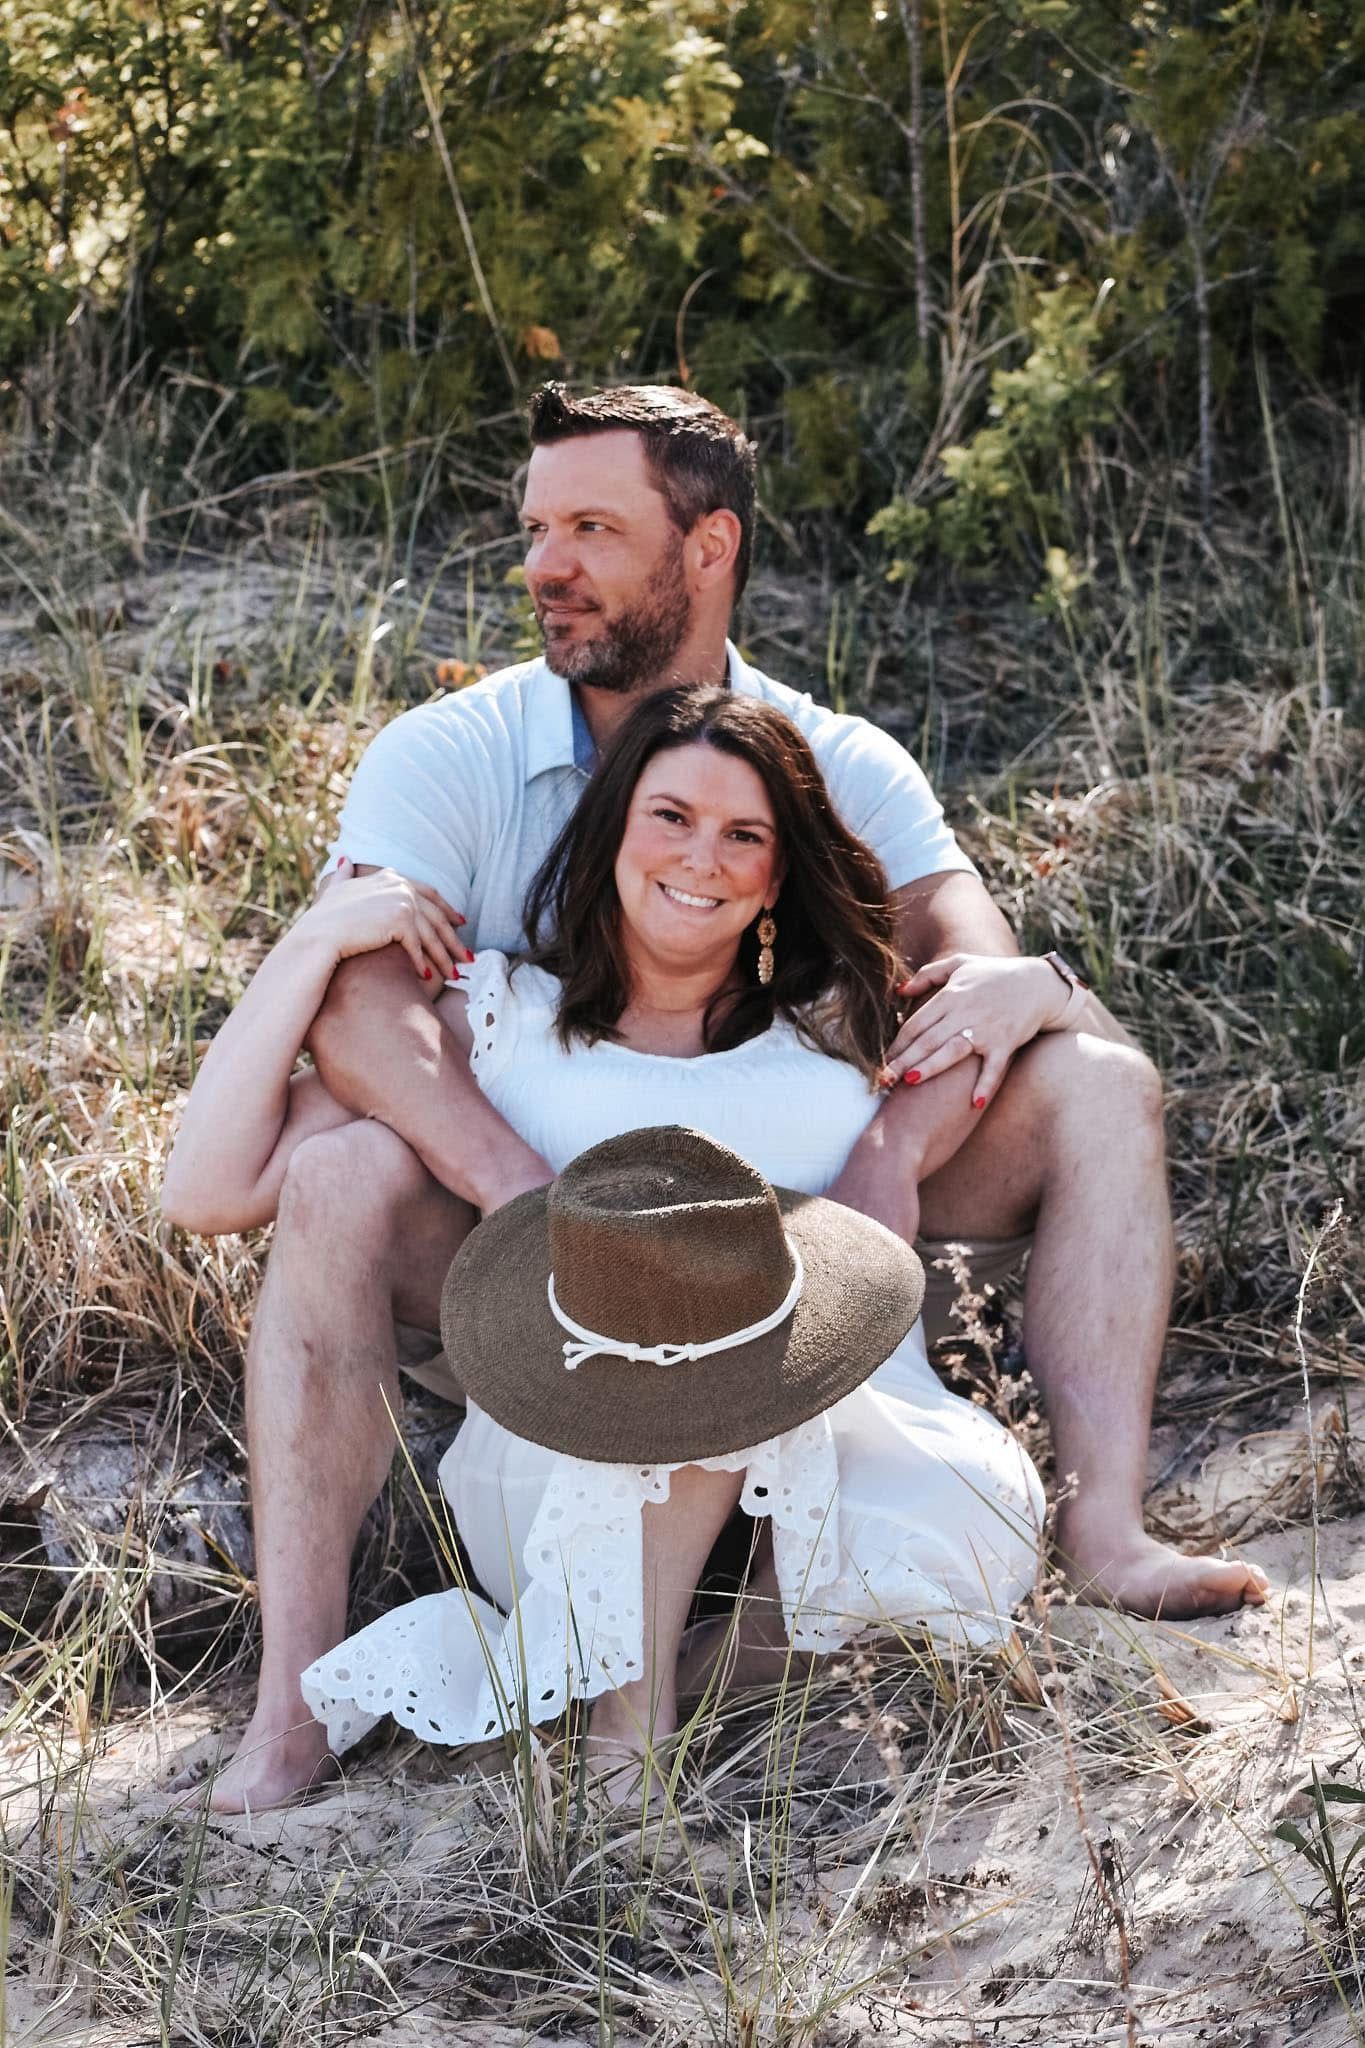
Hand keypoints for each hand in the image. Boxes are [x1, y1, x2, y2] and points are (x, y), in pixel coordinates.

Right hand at [298, 857, 472, 984]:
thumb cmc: (322, 918)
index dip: (446, 908)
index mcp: (390, 876)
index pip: (428, 892)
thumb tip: (344, 859)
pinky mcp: (401, 919)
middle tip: (467, 955)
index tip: (461, 922)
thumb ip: (344, 876)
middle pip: (436, 914)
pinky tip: (427, 977)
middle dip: (453, 937)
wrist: (318, 934)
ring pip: (431, 933)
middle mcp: (400, 884)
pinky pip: (418, 945)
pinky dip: (423, 963)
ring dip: (444, 956)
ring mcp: (402, 900)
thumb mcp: (336, 890)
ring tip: (454, 973)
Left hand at [879, 954, 1068, 1108]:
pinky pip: (993, 1067)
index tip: (882, 1061)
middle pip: (927, 1040)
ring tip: (910, 1081)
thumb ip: (927, 975)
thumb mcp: (959, 964)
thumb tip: (899, 991)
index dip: (897, 1043)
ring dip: (931, 1067)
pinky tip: (974, 1102)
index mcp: (951, 995)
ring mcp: (986, 1029)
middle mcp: (965, 1013)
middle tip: (883, 1079)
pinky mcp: (1006, 1043)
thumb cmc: (994, 974)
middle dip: (903, 1060)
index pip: (916, 1023)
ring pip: (952, 1051)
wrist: (1037, 983)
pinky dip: (985, 1084)